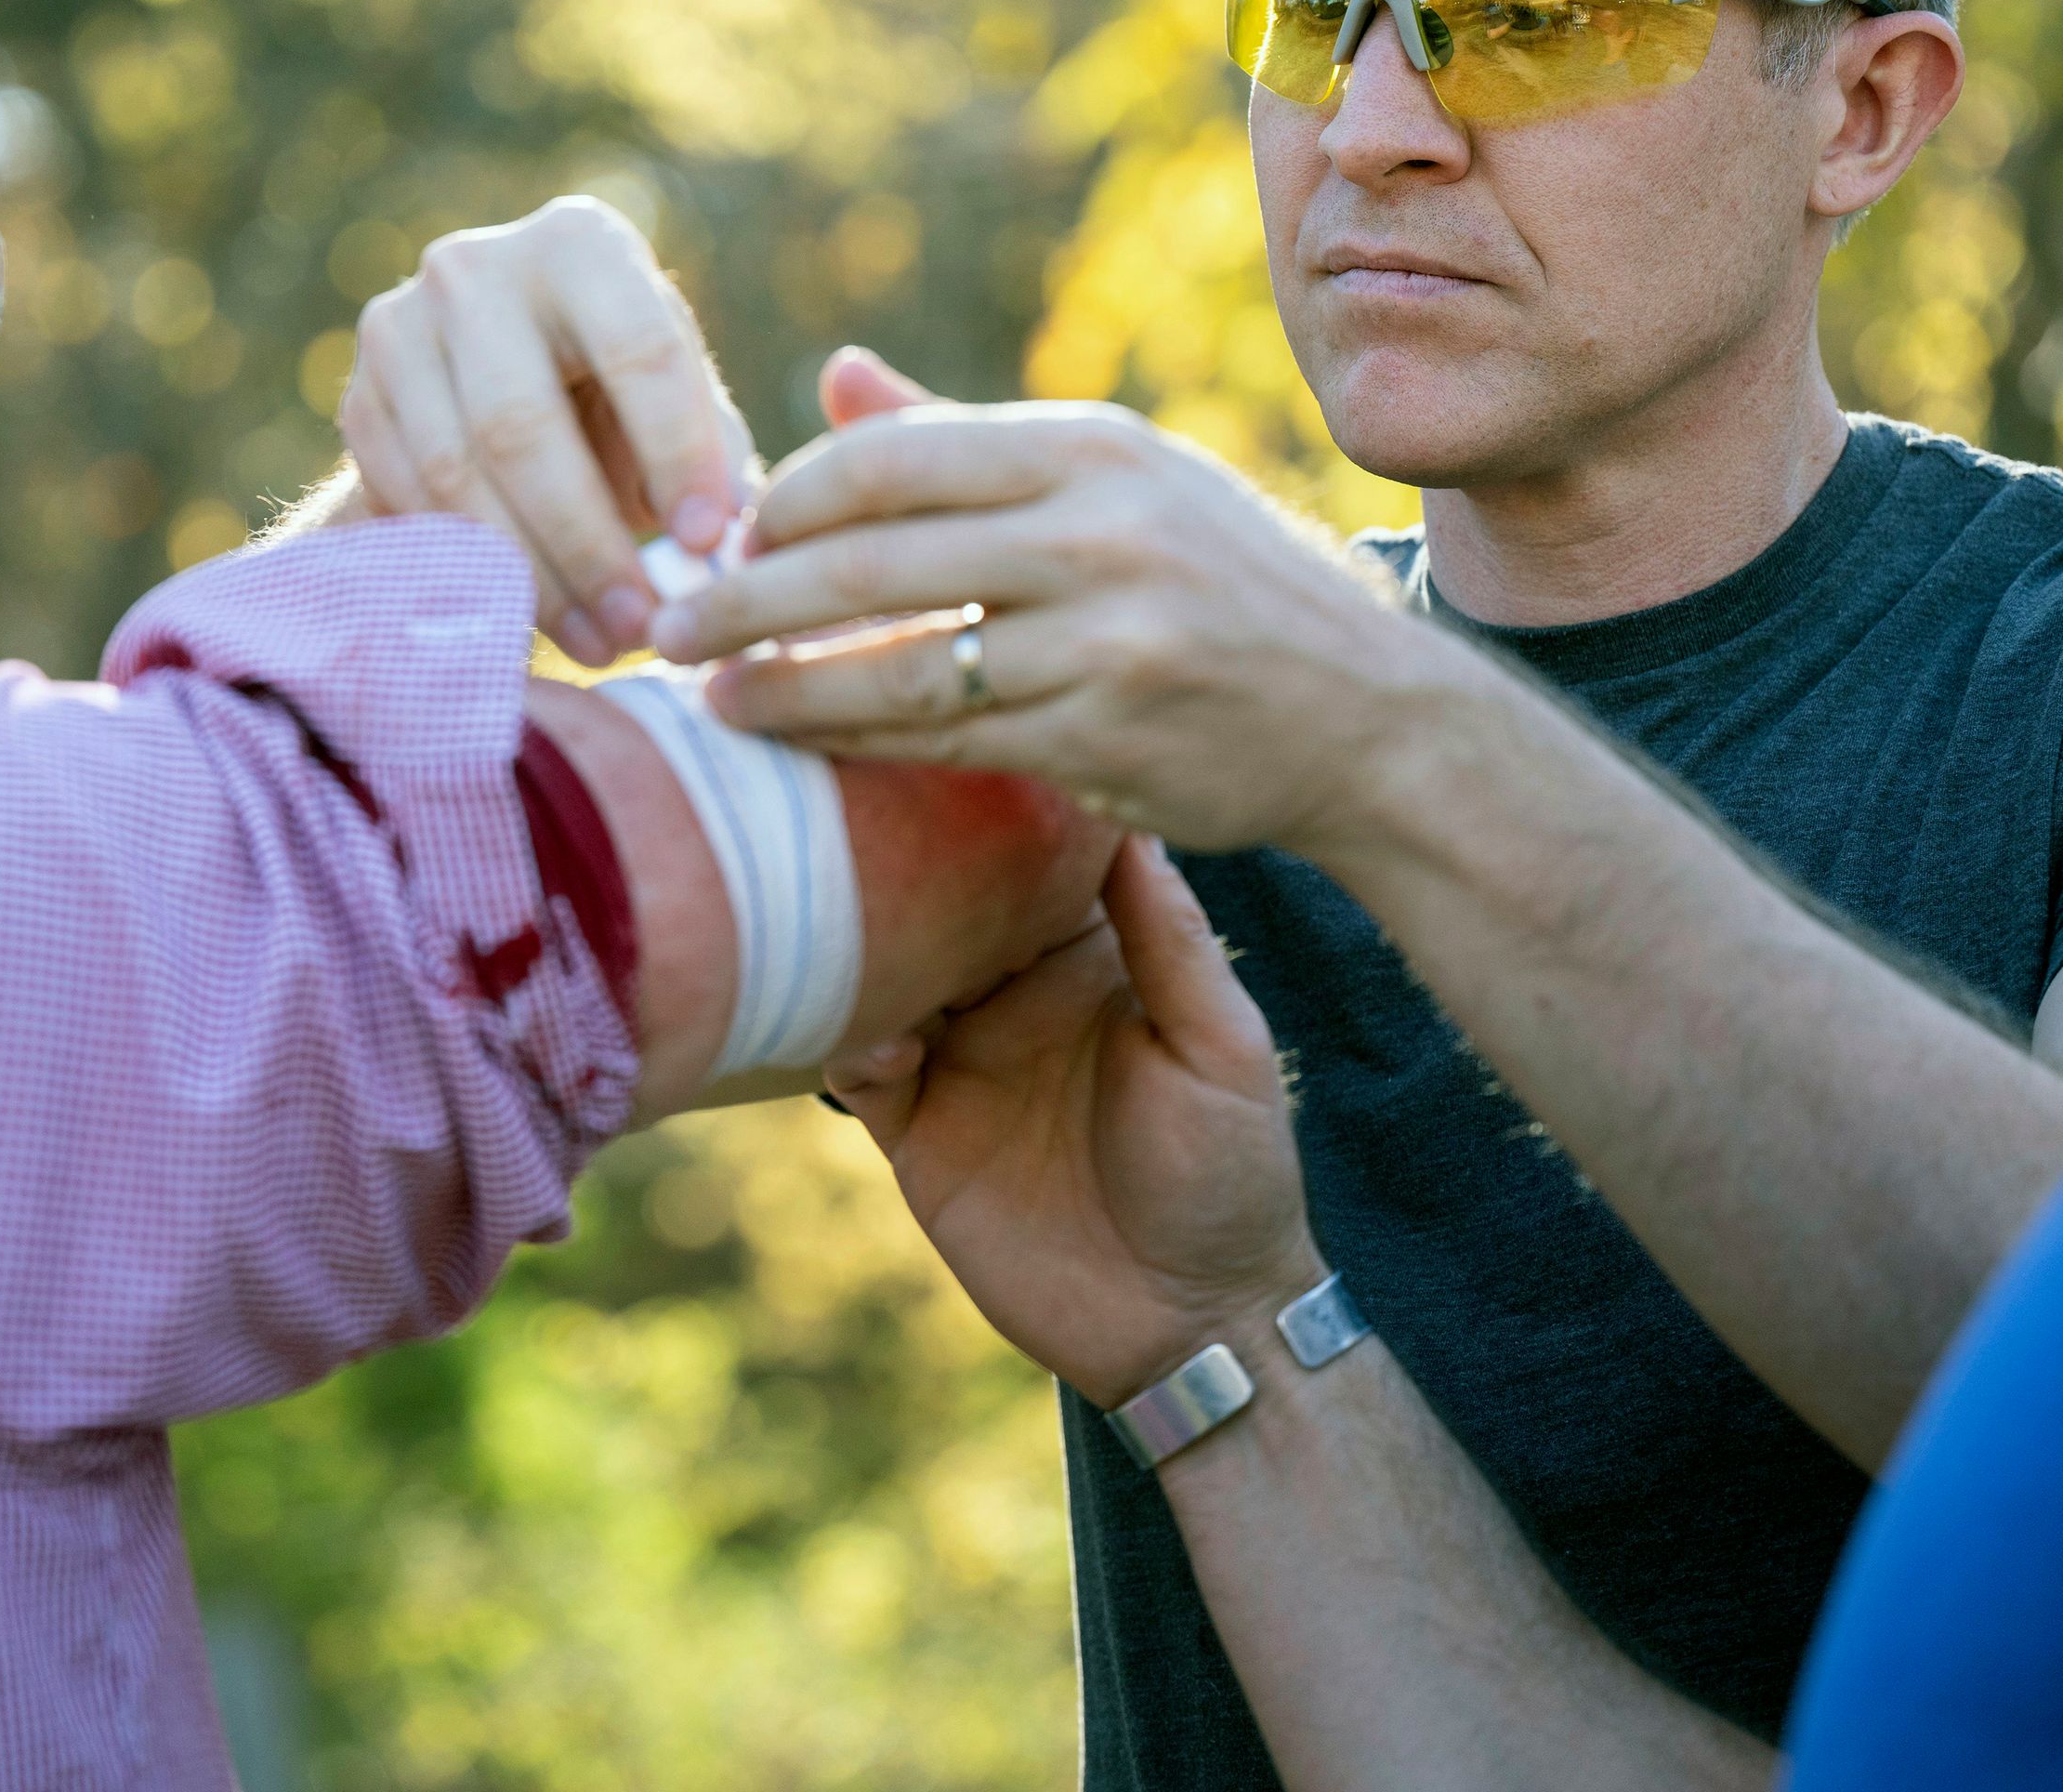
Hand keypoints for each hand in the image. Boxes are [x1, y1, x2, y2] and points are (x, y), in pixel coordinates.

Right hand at [340, 195, 752, 663]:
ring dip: (530, 574)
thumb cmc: (622, 394)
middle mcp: (475, 269)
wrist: (500, 375)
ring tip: (600, 641)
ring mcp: (398, 329)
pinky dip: (468, 570)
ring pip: (455, 473)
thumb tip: (720, 548)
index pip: (637, 349)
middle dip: (588, 541)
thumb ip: (711, 455)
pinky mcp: (356, 399)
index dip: (677, 454)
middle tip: (643, 623)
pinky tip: (528, 619)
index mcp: (580, 245)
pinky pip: (406, 503)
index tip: (709, 545)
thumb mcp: (680, 398)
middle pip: (522, 423)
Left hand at [646, 360, 1432, 853]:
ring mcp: (1109, 640)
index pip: (891, 458)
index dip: (786, 498)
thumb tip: (832, 372)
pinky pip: (945, 743)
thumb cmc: (1216, 585)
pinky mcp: (1106, 740)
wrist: (1368, 716)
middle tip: (668, 623)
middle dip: (748, 596)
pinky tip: (799, 741)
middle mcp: (1101, 531)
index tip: (723, 532)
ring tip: (710, 696)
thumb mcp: (1115, 479)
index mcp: (1092, 448)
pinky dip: (856, 743)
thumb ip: (963, 437)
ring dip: (783, 685)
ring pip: (899, 666)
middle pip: (873, 561)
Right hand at [830, 840, 1320, 1408]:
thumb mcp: (1220, 1045)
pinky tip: (868, 1032)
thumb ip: (1168, 938)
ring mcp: (958, 1059)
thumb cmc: (1232, 1174)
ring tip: (830, 897)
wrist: (1193, 1326)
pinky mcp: (917, 1134)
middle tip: (848, 789)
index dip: (990, 800)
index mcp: (1088, 956)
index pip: (1025, 857)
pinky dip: (845, 1039)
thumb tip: (1125, 815)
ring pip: (878, 971)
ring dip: (852, 936)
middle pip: (934, 897)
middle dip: (894, 850)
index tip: (953, 737)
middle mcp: (1011, 993)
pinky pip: (859, 1070)